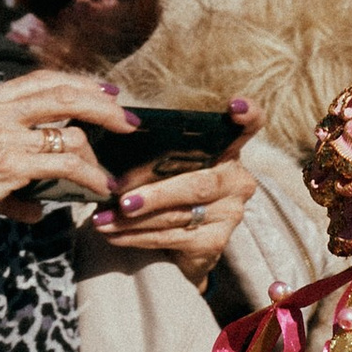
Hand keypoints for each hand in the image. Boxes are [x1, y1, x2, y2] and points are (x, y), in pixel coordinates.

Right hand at [0, 68, 127, 260]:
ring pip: (69, 132)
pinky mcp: (7, 164)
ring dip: (97, 157)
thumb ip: (7, 160)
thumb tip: (41, 198)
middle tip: (130, 120)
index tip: (106, 94)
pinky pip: (65, 163)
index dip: (79, 84)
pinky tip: (101, 189)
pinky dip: (90, 177)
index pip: (40, 79)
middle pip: (62, 93)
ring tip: (108, 175)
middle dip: (103, 106)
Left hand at [90, 126, 259, 281]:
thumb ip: (157, 156)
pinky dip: (136, 236)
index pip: (249, 128)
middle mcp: (237, 182)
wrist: (185, 244)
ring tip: (102, 218)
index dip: (247, 116)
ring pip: (178, 214)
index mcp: (228, 152)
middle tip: (121, 199)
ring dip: (134, 219)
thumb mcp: (169, 166)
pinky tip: (112, 233)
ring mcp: (230, 214)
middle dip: (155, 194)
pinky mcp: (214, 243)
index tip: (235, 106)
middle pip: (198, 184)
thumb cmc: (171, 191)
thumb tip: (113, 158)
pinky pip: (170, 237)